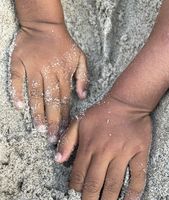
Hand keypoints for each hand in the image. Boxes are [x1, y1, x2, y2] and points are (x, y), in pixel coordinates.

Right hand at [10, 23, 87, 142]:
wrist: (44, 26)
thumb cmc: (64, 44)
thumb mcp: (80, 58)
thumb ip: (83, 78)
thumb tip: (83, 97)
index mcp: (63, 73)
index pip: (65, 99)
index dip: (65, 115)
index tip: (64, 130)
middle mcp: (48, 72)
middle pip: (51, 100)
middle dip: (53, 120)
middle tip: (52, 137)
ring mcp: (33, 68)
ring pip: (36, 93)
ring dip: (37, 112)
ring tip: (40, 128)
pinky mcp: (19, 63)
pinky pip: (16, 79)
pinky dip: (17, 91)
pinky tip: (19, 105)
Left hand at [55, 94, 151, 199]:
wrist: (127, 102)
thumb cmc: (101, 113)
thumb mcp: (78, 122)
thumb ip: (66, 141)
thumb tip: (58, 162)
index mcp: (88, 146)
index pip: (79, 176)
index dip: (77, 193)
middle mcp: (104, 152)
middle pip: (95, 184)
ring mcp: (123, 153)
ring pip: (114, 183)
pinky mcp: (139, 152)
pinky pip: (138, 175)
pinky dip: (134, 192)